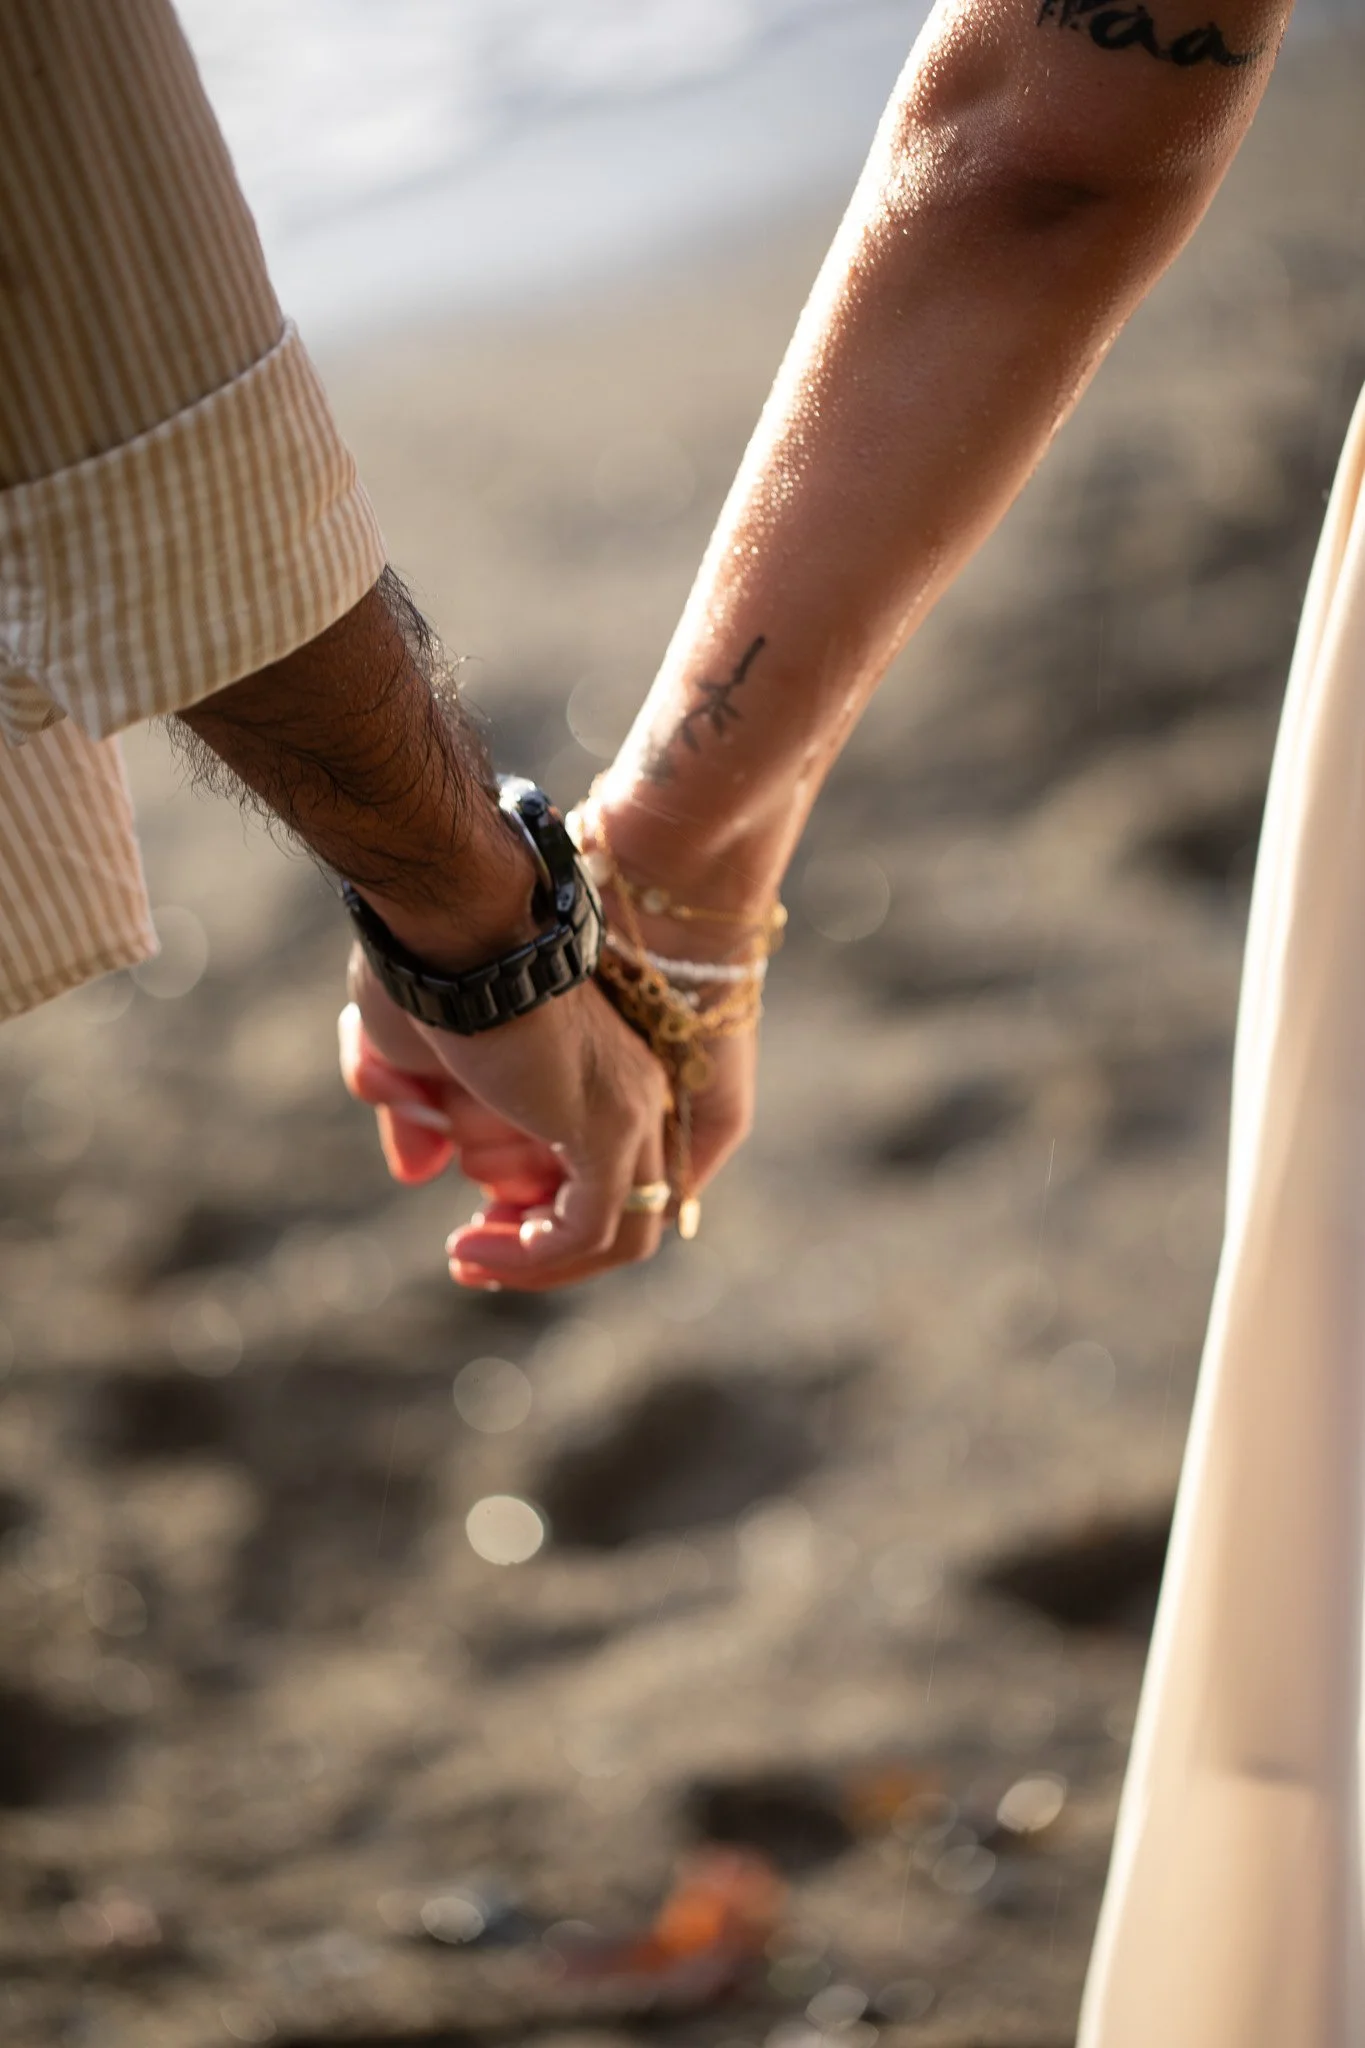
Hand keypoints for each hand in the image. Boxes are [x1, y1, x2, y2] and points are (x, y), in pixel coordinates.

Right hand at [340, 950, 678, 1290]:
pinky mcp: (608, 1133)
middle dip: (543, 1247)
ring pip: (621, 1231)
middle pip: (621, 1206)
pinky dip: (537, 1255)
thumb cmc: (429, 967)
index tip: (470, 1227)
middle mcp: (633, 1090)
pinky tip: (474, 1246)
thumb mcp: (413, 1057)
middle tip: (471, 1256)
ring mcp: (629, 1111)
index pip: (602, 1170)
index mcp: (602, 1068)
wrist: (455, 923)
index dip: (539, 1214)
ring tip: (470, 1258)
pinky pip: (591, 1229)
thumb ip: (420, 1116)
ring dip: (542, 1263)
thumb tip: (417, 1170)